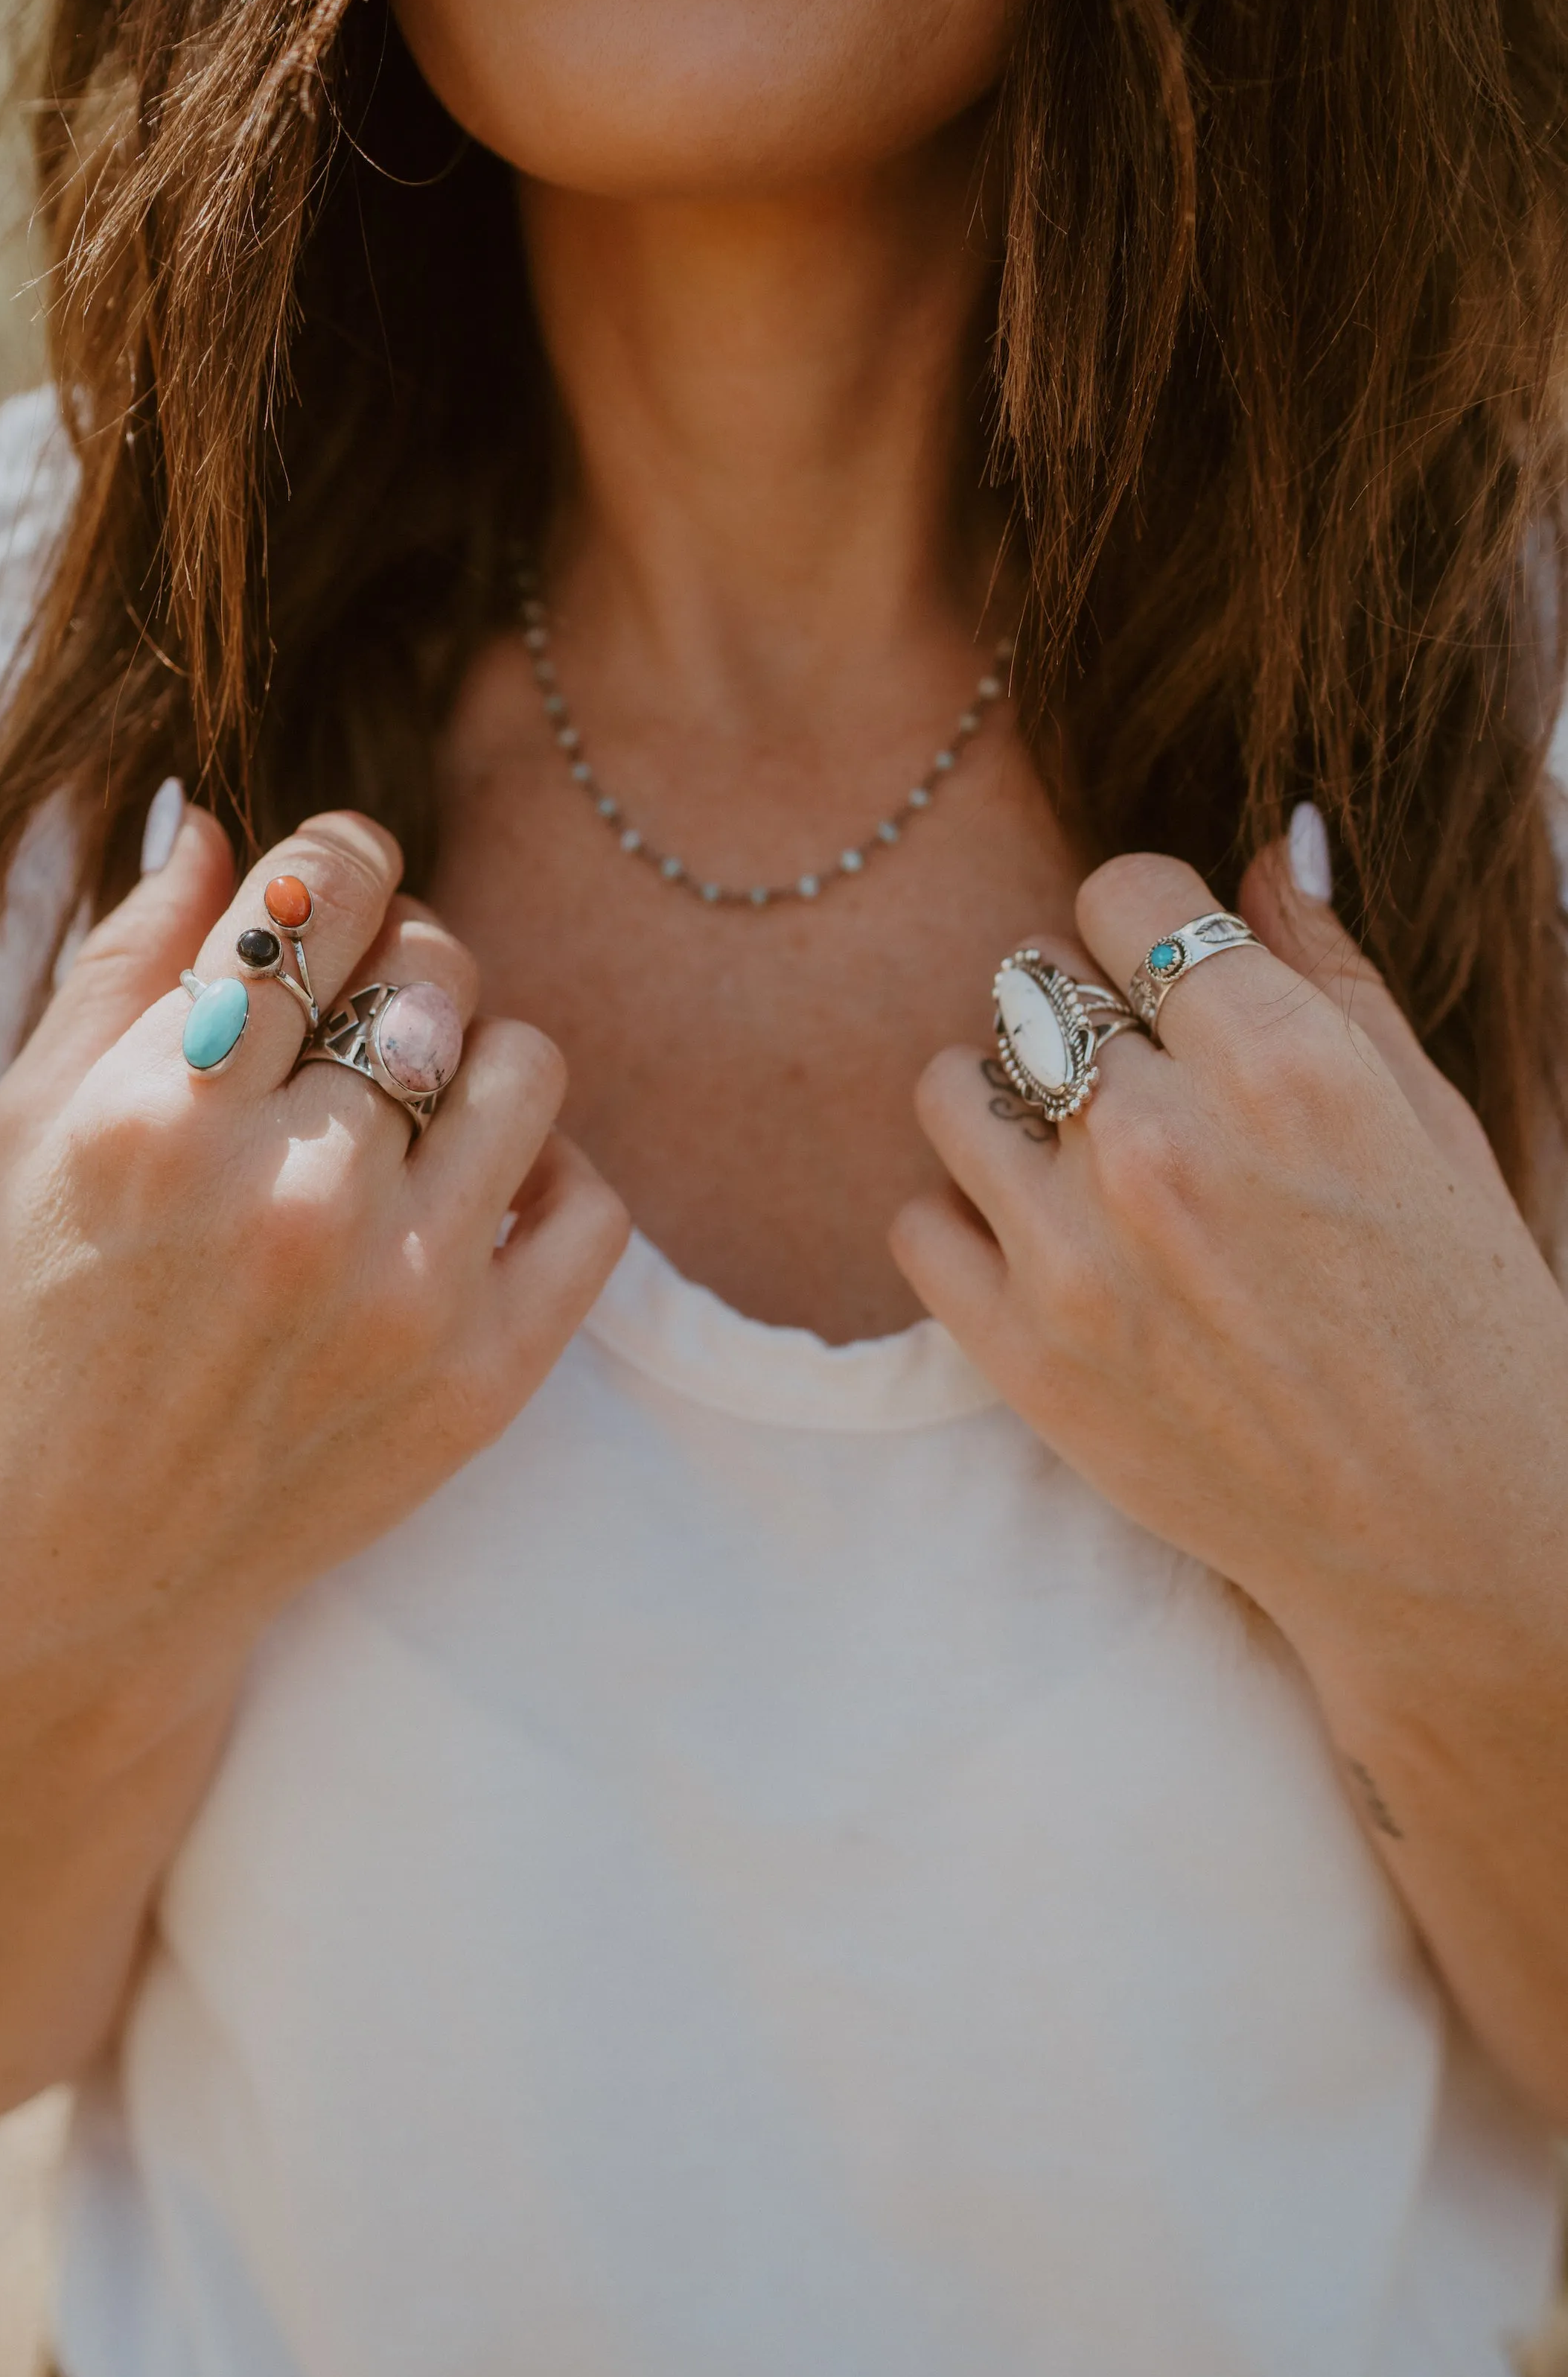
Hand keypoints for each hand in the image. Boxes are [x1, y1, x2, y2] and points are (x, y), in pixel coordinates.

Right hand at [0, 802, 629, 1699]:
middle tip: (358, 1023)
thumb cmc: (48, 1321)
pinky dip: (547, 1177)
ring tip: (413, 1116)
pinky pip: (593, 1202)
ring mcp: (401, 1292)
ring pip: (527, 1063)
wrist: (87, 1566)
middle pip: (435, 964)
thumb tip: (227, 825)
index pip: (326, 886)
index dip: (347, 858)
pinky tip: (476, 1198)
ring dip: (475, 1064)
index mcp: (164, 1110)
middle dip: (401, 965)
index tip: (341, 887)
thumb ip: (128, 959)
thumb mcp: (31, 1123)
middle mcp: (292, 1194)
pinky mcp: (483, 1378)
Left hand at [890, 841, 1567, 1674]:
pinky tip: (1041, 1245)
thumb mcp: (1429, 1119)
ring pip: (950, 1088)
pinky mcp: (1023, 1357)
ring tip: (1072, 1158)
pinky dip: (964, 1222)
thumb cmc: (1459, 1315)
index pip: (1119, 893)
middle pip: (1031, 986)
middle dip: (1082, 1021)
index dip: (1142, 930)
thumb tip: (1261, 843)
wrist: (1444, 1533)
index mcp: (1282, 1065)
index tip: (1164, 983)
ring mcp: (1078, 1256)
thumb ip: (1329, 971)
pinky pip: (917, 1221)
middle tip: (1136, 1089)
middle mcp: (1164, 1146)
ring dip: (1003, 1105)